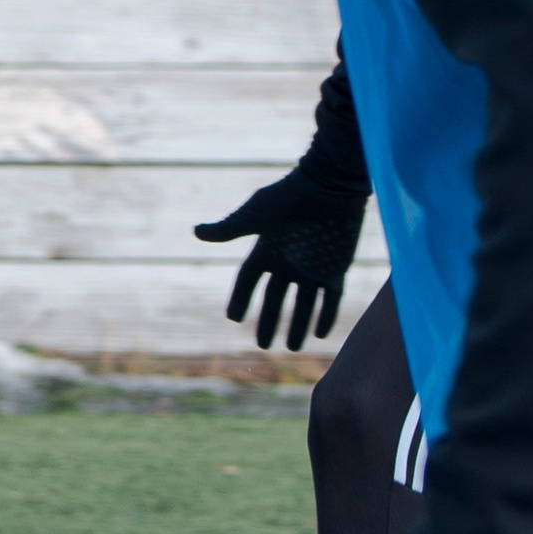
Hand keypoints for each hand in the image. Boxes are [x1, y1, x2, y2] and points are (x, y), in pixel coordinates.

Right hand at [193, 165, 366, 348]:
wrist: (327, 185)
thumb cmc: (288, 198)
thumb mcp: (254, 215)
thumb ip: (229, 229)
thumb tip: (197, 232)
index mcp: (266, 250)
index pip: (249, 281)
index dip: (241, 299)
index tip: (234, 319)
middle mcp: (288, 262)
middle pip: (276, 298)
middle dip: (270, 321)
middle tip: (263, 345)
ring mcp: (313, 266)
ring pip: (304, 303)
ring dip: (297, 325)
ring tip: (292, 348)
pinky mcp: (335, 268)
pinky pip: (330, 298)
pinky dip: (326, 315)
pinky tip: (319, 334)